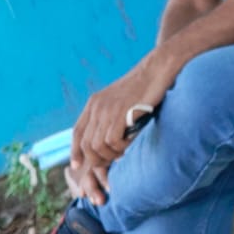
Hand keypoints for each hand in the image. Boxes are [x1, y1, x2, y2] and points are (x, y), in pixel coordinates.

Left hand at [70, 50, 177, 204]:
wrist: (158, 69)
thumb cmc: (145, 86)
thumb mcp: (121, 99)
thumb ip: (111, 115)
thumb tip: (109, 138)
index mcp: (94, 102)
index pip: (77, 132)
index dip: (75, 151)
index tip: (77, 165)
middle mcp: (97, 106)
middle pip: (86, 144)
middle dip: (97, 160)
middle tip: (112, 163)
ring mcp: (107, 110)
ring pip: (98, 146)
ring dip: (111, 155)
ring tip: (124, 151)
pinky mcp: (119, 114)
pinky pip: (111, 142)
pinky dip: (120, 148)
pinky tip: (130, 143)